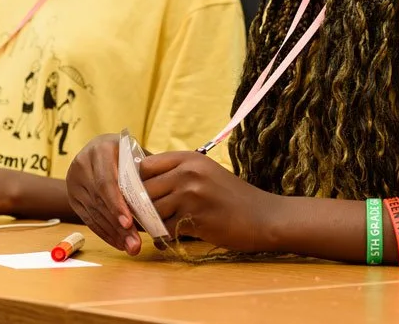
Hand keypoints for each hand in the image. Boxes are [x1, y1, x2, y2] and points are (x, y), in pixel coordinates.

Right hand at [66, 133, 142, 253]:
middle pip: (100, 201)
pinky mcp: (73, 197)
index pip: (106, 182)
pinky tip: (119, 243)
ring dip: (113, 234)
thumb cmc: (127, 153)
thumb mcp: (137, 154)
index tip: (129, 223)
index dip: (116, 204)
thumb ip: (145, 172)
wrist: (102, 148)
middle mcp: (83, 164)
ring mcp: (74, 182)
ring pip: (94, 213)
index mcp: (100, 150)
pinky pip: (88, 219)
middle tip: (135, 245)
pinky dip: (105, 233)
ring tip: (131, 247)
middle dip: (119, 226)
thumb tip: (158, 200)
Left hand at [141, 151, 278, 252]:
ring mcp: (191, 194)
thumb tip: (139, 186)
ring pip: (150, 211)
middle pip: (142, 189)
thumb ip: (176, 174)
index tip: (134, 197)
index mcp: (187, 158)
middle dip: (136, 206)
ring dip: (147, 224)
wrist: (264, 217)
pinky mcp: (195, 218)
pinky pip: (164, 230)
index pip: (143, 165)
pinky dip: (162, 238)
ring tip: (152, 231)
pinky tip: (167, 240)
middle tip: (137, 220)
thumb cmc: (232, 197)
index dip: (134, 183)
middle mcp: (187, 172)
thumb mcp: (205, 174)